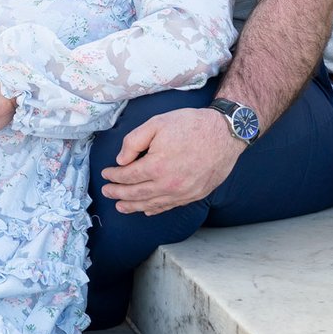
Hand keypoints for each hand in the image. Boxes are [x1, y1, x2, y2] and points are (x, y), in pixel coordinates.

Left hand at [100, 106, 241, 217]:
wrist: (226, 133)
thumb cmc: (193, 125)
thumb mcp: (158, 123)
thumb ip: (134, 141)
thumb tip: (121, 160)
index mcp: (157, 166)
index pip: (128, 176)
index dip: (114, 175)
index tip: (106, 173)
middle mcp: (168, 184)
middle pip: (136, 194)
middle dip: (118, 193)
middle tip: (107, 192)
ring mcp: (183, 193)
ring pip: (151, 204)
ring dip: (133, 206)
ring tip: (121, 207)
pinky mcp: (195, 195)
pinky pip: (170, 206)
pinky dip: (155, 209)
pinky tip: (147, 210)